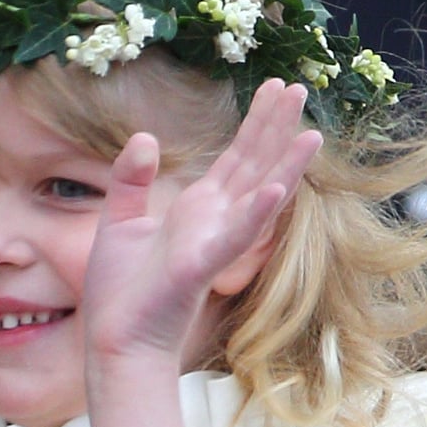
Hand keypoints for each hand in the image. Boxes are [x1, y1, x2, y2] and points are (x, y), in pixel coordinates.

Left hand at [83, 78, 322, 365]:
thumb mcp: (118, 223)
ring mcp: (213, 244)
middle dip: (275, 126)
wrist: (115, 341)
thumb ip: (130, 180)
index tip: (277, 85)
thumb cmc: (122, 292)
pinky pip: (233, 237)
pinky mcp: (200, 267)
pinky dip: (254, 213)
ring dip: (285, 166)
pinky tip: (275, 189)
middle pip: (253, 165)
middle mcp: (214, 222)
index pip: (236, 158)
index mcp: (198, 210)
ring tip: (312, 133)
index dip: (257, 122)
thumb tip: (145, 136)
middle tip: (300, 85)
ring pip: (258, 197)